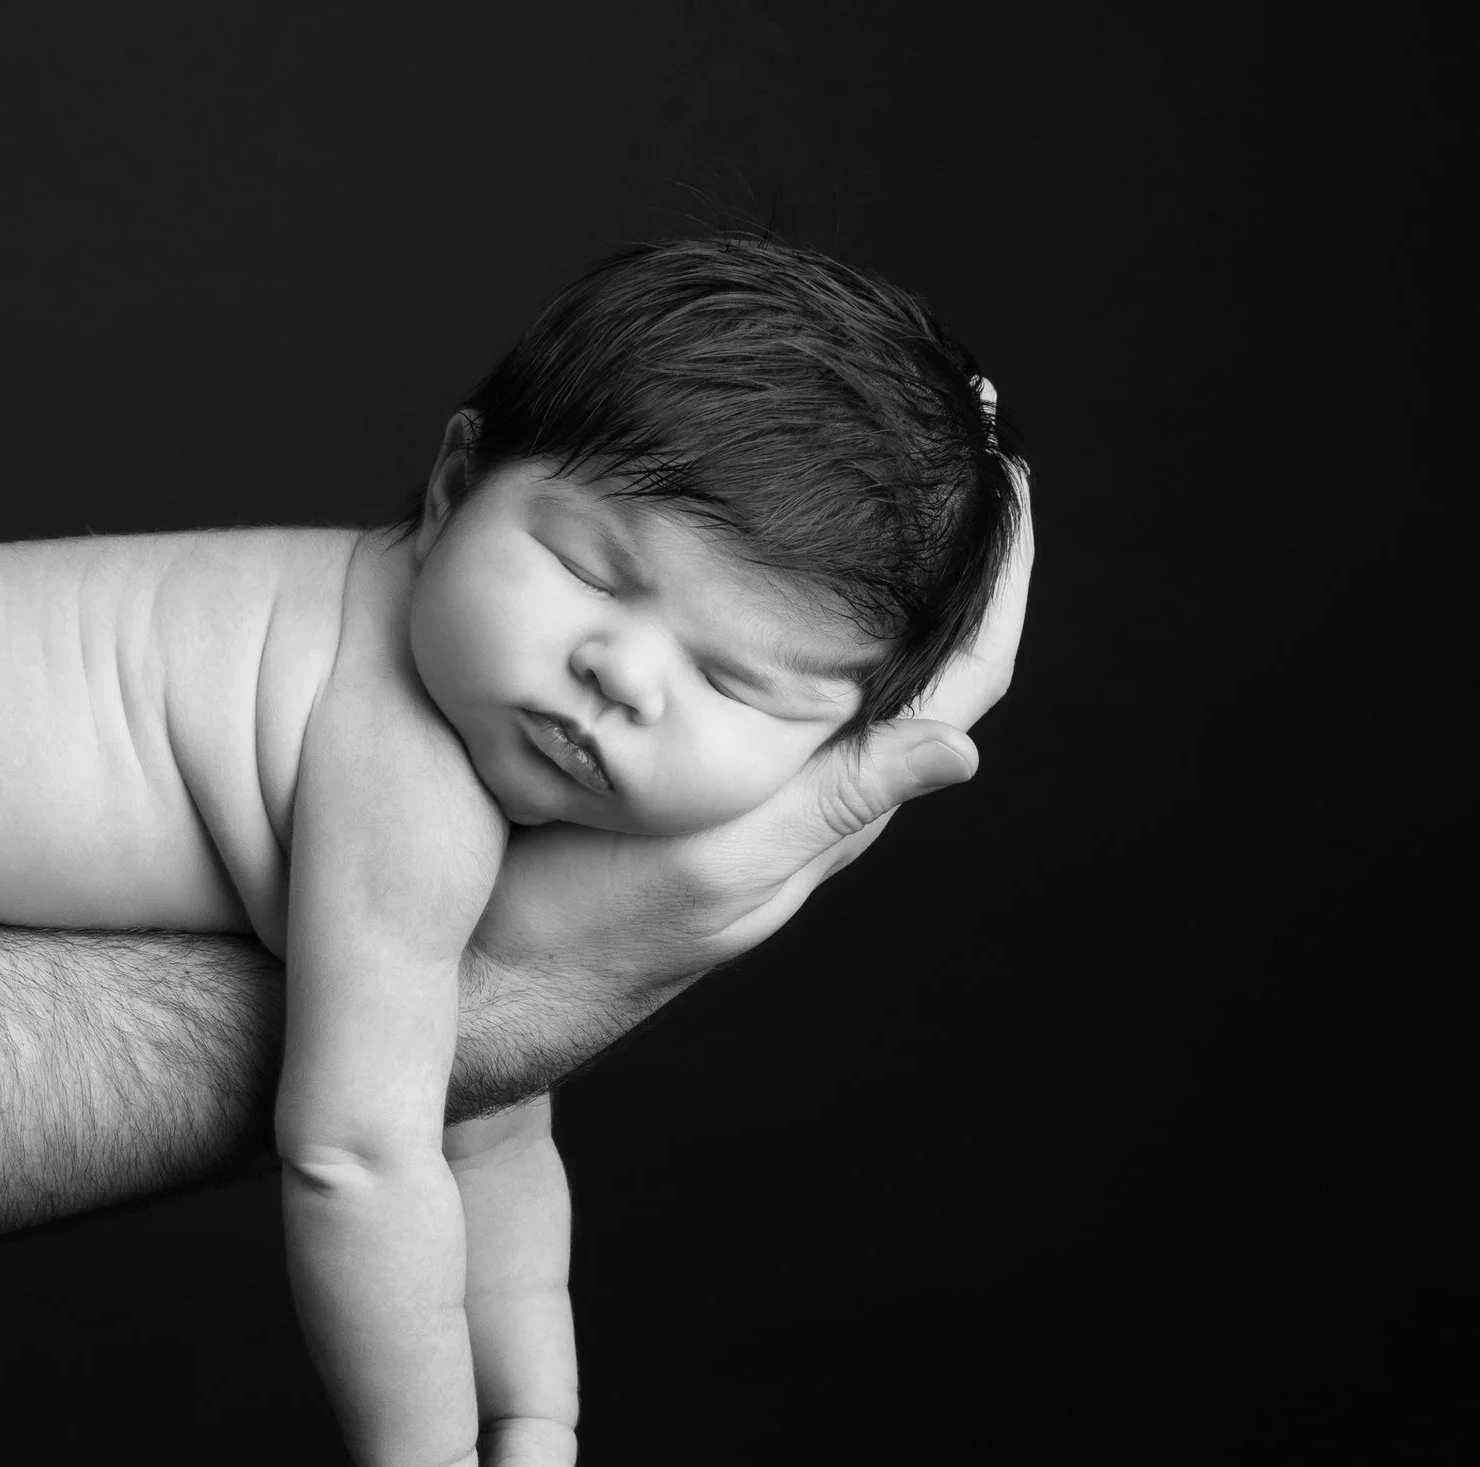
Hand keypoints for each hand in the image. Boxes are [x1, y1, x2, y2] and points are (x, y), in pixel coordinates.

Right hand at [474, 461, 1031, 998]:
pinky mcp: (675, 768)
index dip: (999, 585)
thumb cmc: (591, 931)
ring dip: (862, 575)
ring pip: (833, 662)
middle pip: (912, 659)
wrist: (485, 986)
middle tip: (946, 449)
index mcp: (830, 802)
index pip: (958, 682)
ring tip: (866, 476)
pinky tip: (745, 558)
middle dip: (939, 558)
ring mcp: (740, 780)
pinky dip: (772, 604)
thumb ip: (828, 804)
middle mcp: (800, 786)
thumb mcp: (712, 863)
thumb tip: (966, 753)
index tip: (1012, 479)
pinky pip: (751, 673)